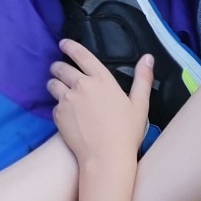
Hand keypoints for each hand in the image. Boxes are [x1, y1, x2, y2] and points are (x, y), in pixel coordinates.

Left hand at [47, 40, 149, 169]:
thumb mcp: (140, 105)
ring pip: (52, 84)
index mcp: (101, 80)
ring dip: (54, 84)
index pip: (81, 55)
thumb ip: (142, 79)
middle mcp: (81, 85)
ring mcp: (67, 100)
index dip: (70, 46)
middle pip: (60, 68)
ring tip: (59, 90)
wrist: (105, 157)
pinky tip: (67, 114)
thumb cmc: (126, 132)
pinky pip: (54, 105)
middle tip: (58, 70)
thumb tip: (148, 58)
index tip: (63, 43)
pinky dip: (58, 106)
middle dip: (57, 67)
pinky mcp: (58, 115)